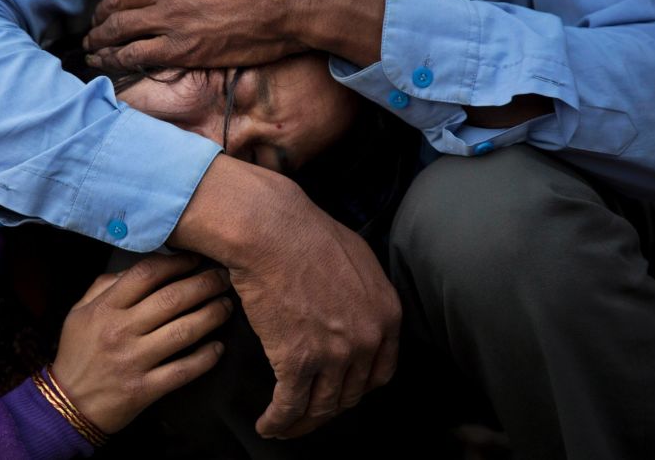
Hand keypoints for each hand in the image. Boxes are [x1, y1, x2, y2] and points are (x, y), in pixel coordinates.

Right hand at [50, 254, 232, 433]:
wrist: (68, 404)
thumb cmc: (77, 352)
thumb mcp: (80, 311)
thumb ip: (106, 285)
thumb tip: (142, 267)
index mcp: (105, 308)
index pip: (146, 274)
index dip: (176, 263)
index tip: (196, 258)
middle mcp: (120, 331)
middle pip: (172, 299)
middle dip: (204, 284)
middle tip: (223, 277)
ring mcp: (134, 361)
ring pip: (183, 332)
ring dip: (211, 316)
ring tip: (226, 306)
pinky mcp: (145, 389)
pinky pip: (183, 370)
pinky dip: (205, 358)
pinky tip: (218, 347)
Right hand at [171, 155, 401, 438]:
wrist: (270, 229)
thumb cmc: (305, 232)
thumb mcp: (357, 257)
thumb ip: (363, 291)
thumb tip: (354, 305)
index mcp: (386, 315)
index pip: (380, 372)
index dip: (358, 387)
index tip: (341, 391)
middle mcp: (367, 340)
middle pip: (351, 394)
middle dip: (328, 408)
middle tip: (309, 412)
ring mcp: (334, 354)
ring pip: (321, 406)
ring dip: (301, 422)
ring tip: (285, 425)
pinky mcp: (296, 361)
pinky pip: (289, 405)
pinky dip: (277, 422)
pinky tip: (268, 425)